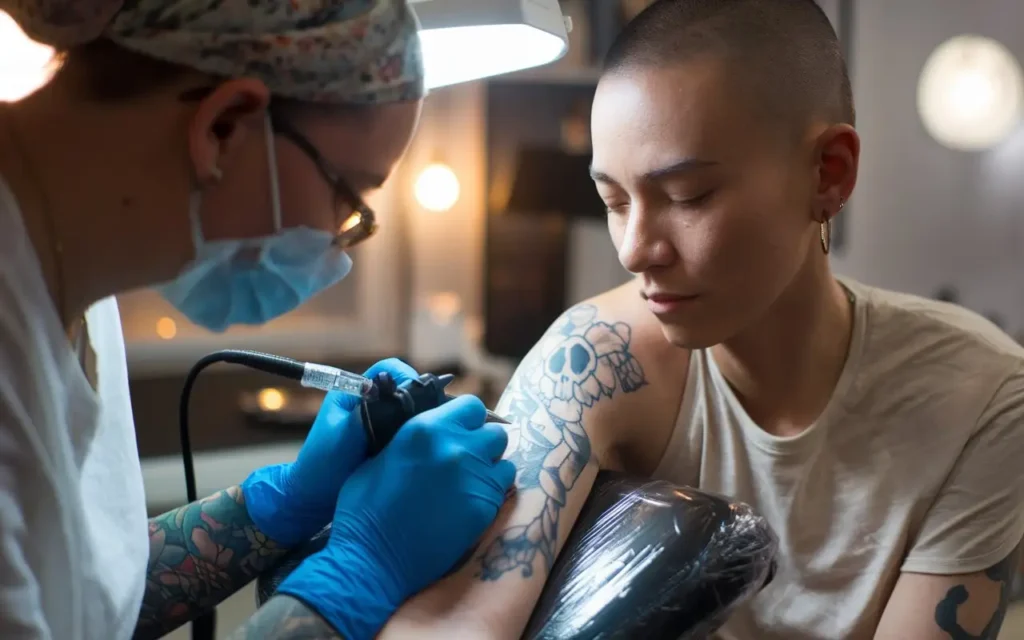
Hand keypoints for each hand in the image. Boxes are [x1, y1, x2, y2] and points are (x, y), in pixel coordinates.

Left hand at [241, 358, 418, 546]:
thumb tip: (398, 396)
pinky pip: (407, 430)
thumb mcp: (344, 436)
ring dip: (417, 421)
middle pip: (403, 388)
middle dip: (415, 402)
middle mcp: (367, 402)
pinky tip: (417, 449)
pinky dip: (414, 436)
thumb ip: (368, 413)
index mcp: (352, 391)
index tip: (415, 400)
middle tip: (423, 423)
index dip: (405, 378)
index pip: (388, 369)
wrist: (313, 499)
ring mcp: (377, 421)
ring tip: (420, 438)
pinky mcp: (385, 440)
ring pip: (408, 409)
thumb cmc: (321, 466)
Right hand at [277, 395, 515, 639]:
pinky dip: (492, 491)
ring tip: (470, 481)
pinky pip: (503, 488)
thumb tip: (428, 429)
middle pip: (494, 431)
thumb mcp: (378, 457)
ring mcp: (474, 478)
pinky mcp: (485, 507)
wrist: (372, 559)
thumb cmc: (364, 509)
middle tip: (465, 458)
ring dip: (490, 466)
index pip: (472, 405)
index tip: (459, 430)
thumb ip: (410, 437)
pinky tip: (471, 501)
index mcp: (425, 429)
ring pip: (504, 459)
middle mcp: (455, 447)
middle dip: (482, 442)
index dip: (467, 418)